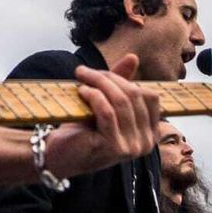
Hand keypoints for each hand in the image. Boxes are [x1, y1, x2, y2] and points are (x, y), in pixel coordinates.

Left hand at [38, 56, 160, 177]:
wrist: (60, 155)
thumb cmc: (84, 129)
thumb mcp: (106, 103)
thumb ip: (121, 82)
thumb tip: (133, 57)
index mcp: (151, 133)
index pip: (150, 97)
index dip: (125, 80)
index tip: (101, 74)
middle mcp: (146, 143)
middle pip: (135, 96)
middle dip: (109, 78)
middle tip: (85, 71)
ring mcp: (132, 147)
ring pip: (121, 102)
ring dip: (99, 84)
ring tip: (82, 78)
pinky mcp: (115, 148)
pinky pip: (108, 112)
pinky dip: (94, 97)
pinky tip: (82, 91)